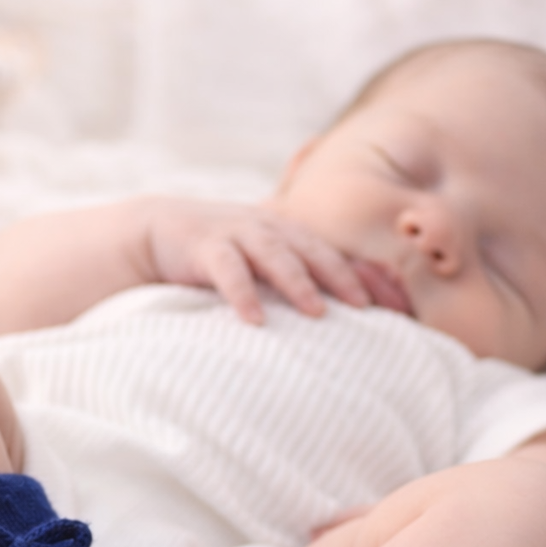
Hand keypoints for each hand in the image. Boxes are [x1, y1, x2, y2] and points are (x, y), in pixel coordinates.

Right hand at [144, 198, 372, 323]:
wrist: (157, 231)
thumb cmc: (217, 254)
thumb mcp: (257, 257)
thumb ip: (290, 275)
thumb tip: (331, 314)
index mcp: (285, 231)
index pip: (330, 251)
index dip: (359, 273)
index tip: (388, 304)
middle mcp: (265, 227)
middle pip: (310, 249)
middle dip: (339, 275)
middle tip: (363, 306)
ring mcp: (235, 233)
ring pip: (274, 254)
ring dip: (297, 282)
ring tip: (316, 311)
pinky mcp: (204, 247)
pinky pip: (227, 270)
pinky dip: (243, 294)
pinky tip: (255, 320)